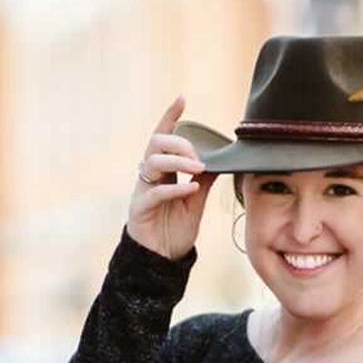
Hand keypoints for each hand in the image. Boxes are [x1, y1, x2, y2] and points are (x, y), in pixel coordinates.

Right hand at [127, 95, 211, 261]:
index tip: (182, 99)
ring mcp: (143, 192)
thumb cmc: (175, 232)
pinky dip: (176, 187)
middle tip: (198, 157)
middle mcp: (150, 177)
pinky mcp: (140, 209)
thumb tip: (221, 161)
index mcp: (162, 172)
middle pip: (157, 143)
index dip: (170, 117)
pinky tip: (191, 188)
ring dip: (179, 161)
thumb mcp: (196, 203)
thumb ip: (205, 181)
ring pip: (153, 161)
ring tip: (198, 170)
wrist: (162, 262)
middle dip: (179, 143)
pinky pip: (156, 191)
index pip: (163, 137)